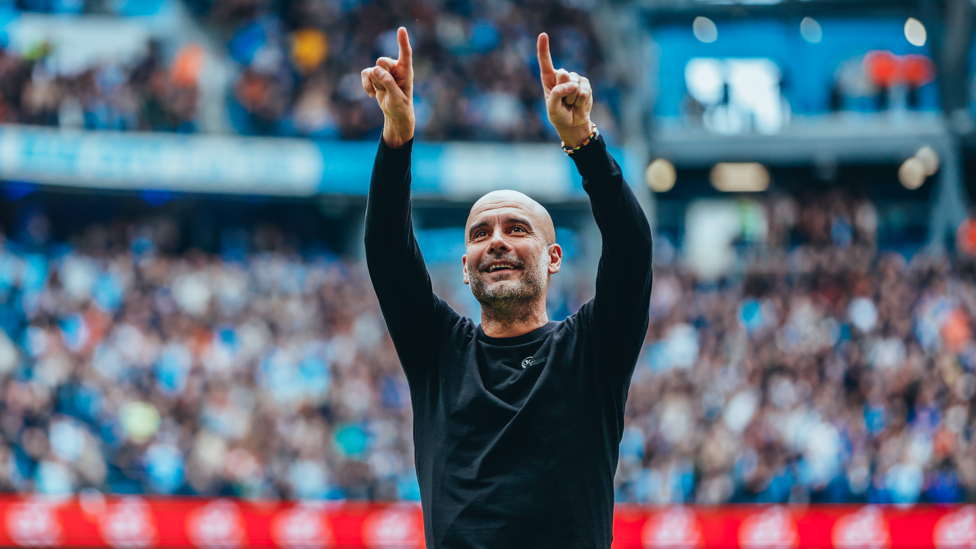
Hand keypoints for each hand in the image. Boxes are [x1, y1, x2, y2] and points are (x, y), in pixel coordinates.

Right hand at [362, 27, 413, 147]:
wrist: (395, 114)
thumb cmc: (401, 106)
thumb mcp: (397, 98)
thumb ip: (388, 83)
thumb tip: (376, 69)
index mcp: (406, 71)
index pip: (405, 54)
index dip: (402, 41)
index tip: (402, 29)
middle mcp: (395, 68)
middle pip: (382, 61)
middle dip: (381, 76)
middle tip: (388, 88)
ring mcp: (385, 71)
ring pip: (373, 69)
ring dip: (374, 83)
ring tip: (381, 92)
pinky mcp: (375, 76)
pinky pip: (365, 74)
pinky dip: (366, 84)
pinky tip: (372, 95)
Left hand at [537, 33, 592, 147]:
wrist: (573, 122)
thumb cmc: (559, 115)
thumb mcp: (552, 108)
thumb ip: (556, 95)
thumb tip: (570, 85)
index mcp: (548, 79)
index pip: (545, 62)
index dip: (544, 49)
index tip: (543, 35)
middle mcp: (561, 76)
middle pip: (562, 74)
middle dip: (563, 90)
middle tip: (563, 101)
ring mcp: (574, 79)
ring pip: (574, 84)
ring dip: (572, 99)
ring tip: (571, 103)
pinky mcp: (585, 84)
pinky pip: (584, 90)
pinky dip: (581, 100)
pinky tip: (579, 103)